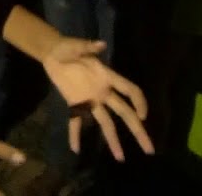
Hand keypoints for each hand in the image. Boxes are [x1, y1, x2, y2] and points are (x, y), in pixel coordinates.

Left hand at [41, 37, 153, 160]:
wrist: (52, 52)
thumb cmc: (68, 47)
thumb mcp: (75, 45)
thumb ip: (87, 47)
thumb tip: (100, 44)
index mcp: (106, 76)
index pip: (129, 90)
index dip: (139, 102)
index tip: (143, 116)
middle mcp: (103, 92)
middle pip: (124, 112)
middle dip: (137, 129)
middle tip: (149, 148)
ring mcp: (90, 99)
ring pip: (106, 122)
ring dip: (112, 140)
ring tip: (120, 157)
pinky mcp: (75, 104)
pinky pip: (76, 122)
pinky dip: (75, 135)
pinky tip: (75, 149)